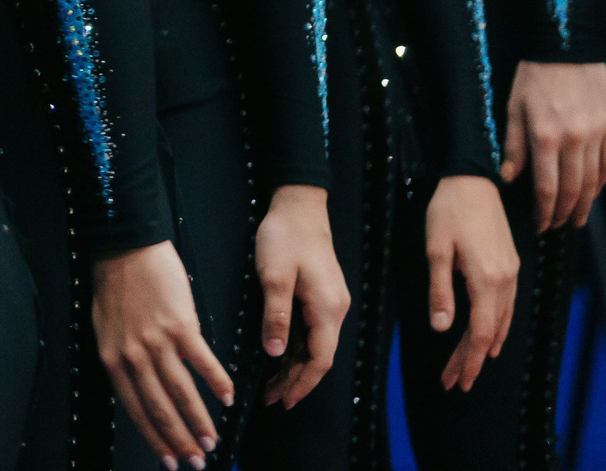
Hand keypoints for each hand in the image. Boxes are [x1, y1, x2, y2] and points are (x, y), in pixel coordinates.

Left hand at [92, 240, 233, 465]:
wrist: (126, 247)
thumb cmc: (116, 286)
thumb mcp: (107, 329)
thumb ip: (123, 361)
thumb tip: (141, 390)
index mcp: (112, 359)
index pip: (135, 410)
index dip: (154, 438)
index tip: (170, 460)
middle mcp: (133, 355)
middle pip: (160, 408)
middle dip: (180, 440)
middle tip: (197, 461)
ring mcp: (157, 341)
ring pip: (182, 392)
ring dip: (200, 420)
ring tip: (213, 440)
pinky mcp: (180, 325)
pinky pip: (202, 361)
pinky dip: (217, 382)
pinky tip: (229, 397)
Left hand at [254, 183, 350, 408]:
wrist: (299, 204)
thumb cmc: (285, 236)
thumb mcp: (274, 275)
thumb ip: (276, 315)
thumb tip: (274, 353)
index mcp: (327, 309)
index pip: (319, 359)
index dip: (302, 383)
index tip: (284, 401)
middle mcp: (335, 310)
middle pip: (318, 357)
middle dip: (296, 380)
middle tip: (271, 399)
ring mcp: (329, 302)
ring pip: (314, 345)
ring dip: (294, 365)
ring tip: (271, 385)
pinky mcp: (321, 294)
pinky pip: (310, 330)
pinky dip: (295, 346)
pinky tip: (279, 355)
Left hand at [424, 173, 519, 389]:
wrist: (472, 180)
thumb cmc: (447, 211)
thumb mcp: (435, 249)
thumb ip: (440, 290)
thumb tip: (441, 329)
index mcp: (485, 279)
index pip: (480, 333)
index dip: (468, 360)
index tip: (455, 381)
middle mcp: (505, 281)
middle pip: (492, 333)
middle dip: (471, 360)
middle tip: (454, 383)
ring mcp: (511, 274)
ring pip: (502, 321)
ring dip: (484, 346)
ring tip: (467, 367)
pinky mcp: (510, 265)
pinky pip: (507, 306)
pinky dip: (497, 327)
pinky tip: (489, 337)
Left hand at [501, 59, 605, 230]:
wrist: (566, 49)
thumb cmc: (533, 77)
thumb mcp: (512, 108)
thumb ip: (512, 145)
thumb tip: (508, 177)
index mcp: (544, 136)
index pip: (546, 188)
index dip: (544, 212)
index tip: (541, 224)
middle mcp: (573, 140)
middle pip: (572, 189)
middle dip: (564, 213)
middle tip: (559, 226)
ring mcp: (596, 134)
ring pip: (593, 181)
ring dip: (586, 204)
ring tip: (577, 218)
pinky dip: (602, 181)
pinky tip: (594, 191)